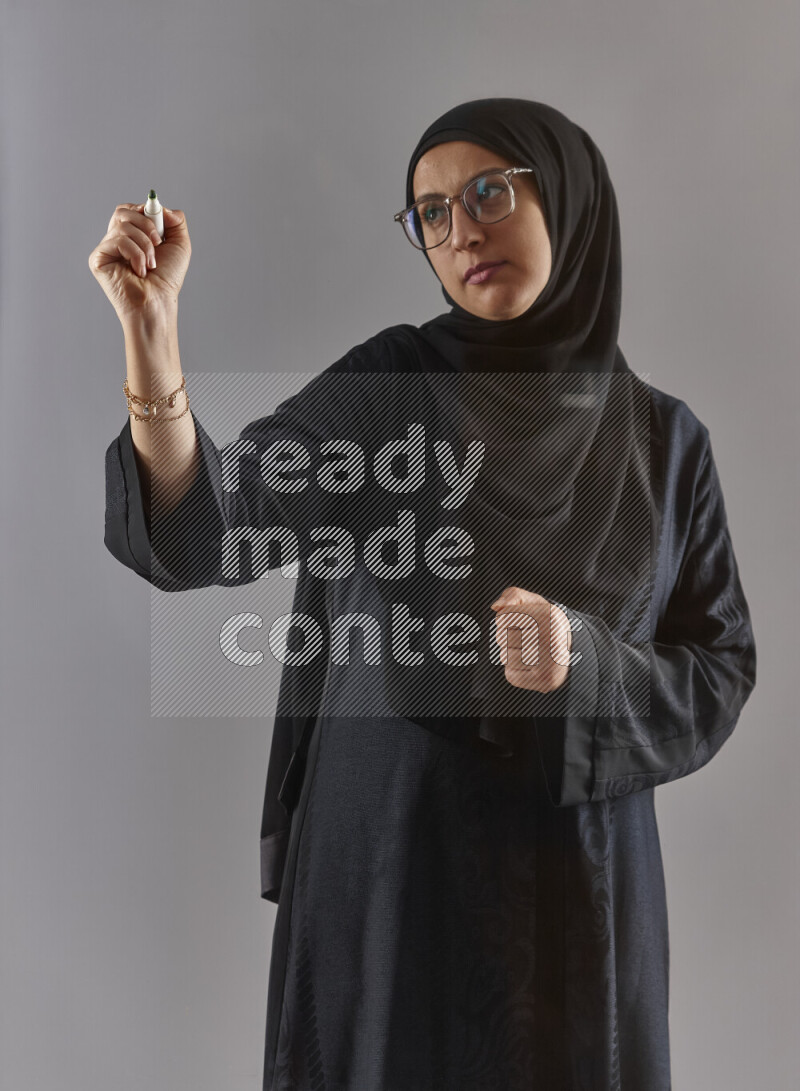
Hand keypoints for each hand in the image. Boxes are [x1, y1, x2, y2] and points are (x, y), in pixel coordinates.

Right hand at [88, 203, 191, 323]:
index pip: (131, 210)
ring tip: (150, 264)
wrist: (158, 302)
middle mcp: (117, 240)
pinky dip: (135, 254)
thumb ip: (175, 220)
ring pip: (123, 225)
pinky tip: (139, 271)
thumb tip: (158, 204)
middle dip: (147, 225)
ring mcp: (106, 249)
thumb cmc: (167, 279)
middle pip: (123, 211)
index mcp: (133, 236)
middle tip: (158, 244)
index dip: (145, 213)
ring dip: (145, 244)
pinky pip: (117, 240)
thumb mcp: (180, 244)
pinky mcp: (98, 258)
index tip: (159, 231)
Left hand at [490, 586, 572, 691]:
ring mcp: (549, 663)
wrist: (571, 649)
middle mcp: (552, 639)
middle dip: (506, 636)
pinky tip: (530, 664)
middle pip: (502, 637)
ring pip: (505, 657)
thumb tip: (496, 607)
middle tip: (524, 636)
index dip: (505, 618)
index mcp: (548, 616)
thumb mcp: (533, 602)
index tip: (520, 620)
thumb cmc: (545, 622)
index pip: (502, 618)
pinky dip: (514, 670)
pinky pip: (511, 675)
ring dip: (510, 653)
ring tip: (528, 649)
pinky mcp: (544, 682)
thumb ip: (513, 595)